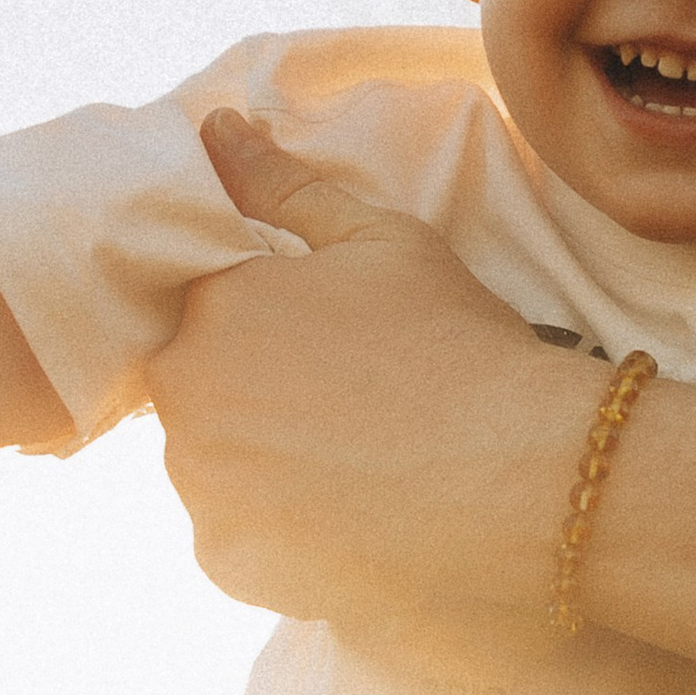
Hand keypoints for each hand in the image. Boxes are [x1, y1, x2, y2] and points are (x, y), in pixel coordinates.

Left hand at [149, 112, 586, 629]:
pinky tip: (345, 516)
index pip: (201, 308)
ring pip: (212, 466)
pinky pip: (233, 538)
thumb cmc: (455, 344)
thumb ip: (284, 187)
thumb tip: (215, 131)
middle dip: (254, 394)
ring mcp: (198, 488)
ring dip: (261, 463)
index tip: (325, 347)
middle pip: (198, 390)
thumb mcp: (379, 240)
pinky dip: (276, 531)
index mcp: (210, 307)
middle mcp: (181, 398)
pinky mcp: (225, 563)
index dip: (265, 325)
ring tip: (352, 466)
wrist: (514, 482)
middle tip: (349, 407)